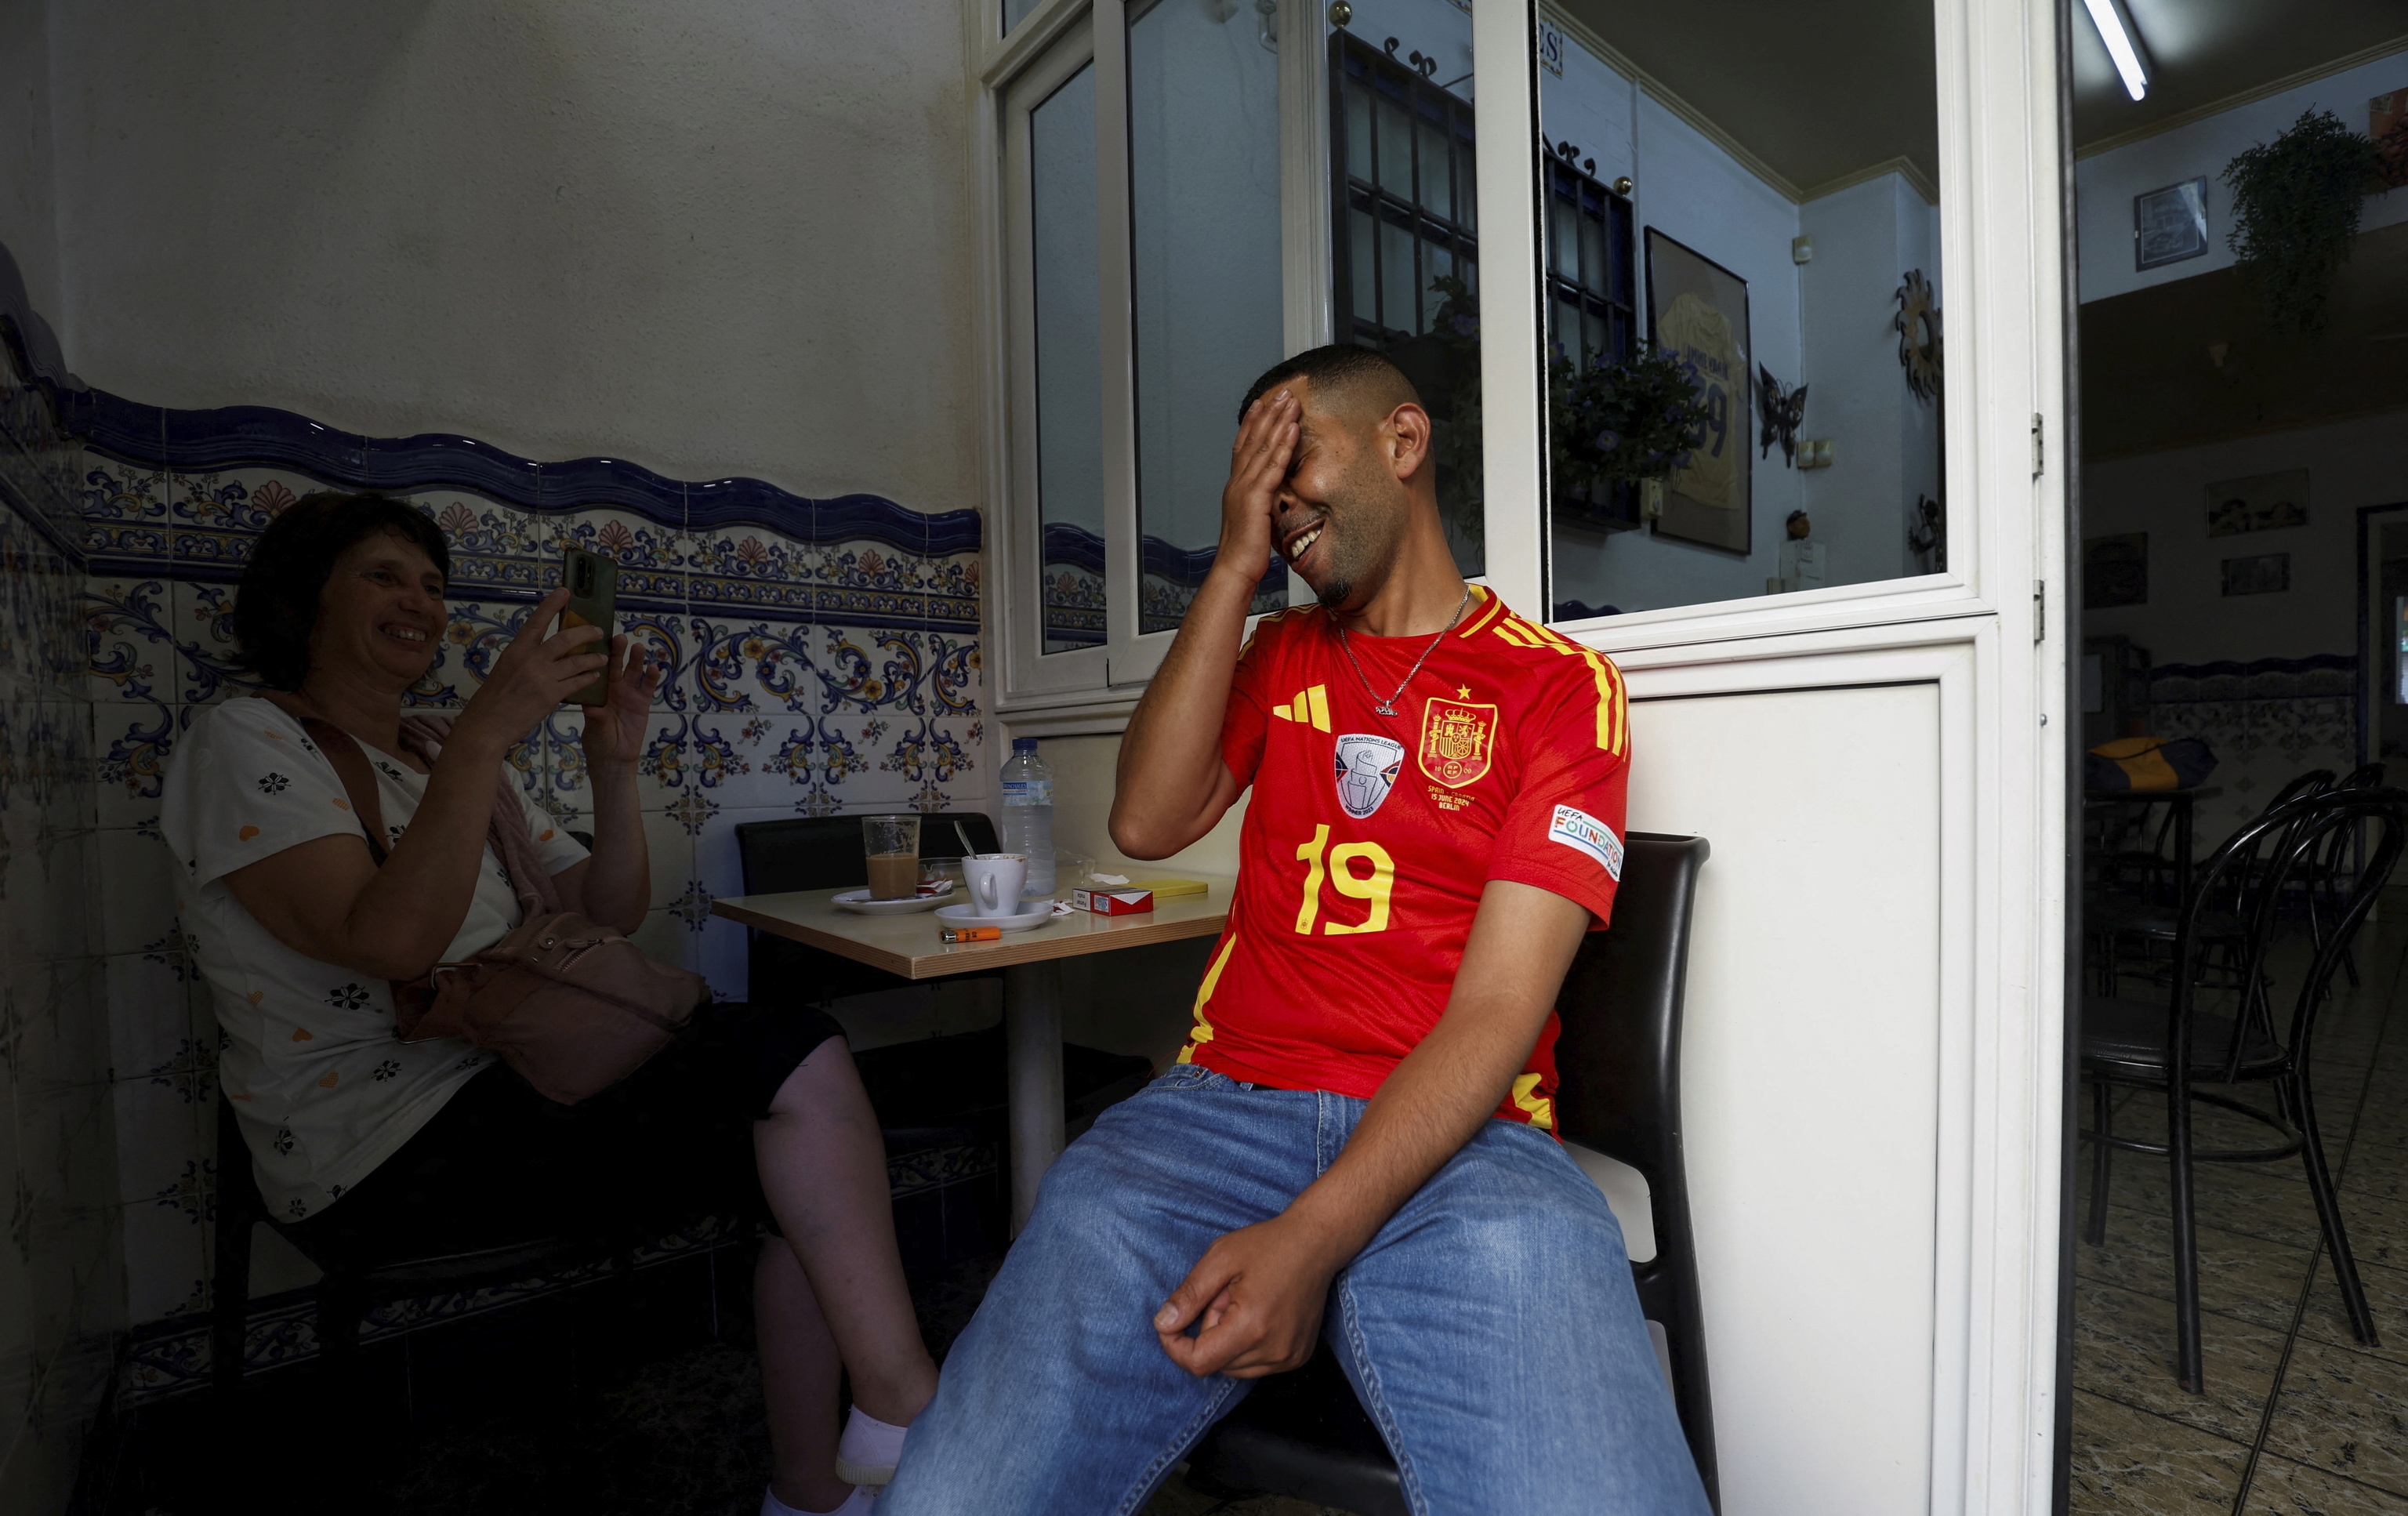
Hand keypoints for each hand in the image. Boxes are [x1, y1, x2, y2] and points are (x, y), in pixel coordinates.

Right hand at [450, 589, 607, 755]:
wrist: (487, 724)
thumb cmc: (494, 699)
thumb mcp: (505, 669)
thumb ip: (525, 659)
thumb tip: (546, 653)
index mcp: (516, 649)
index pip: (537, 621)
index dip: (552, 605)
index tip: (565, 591)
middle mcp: (530, 658)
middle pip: (565, 638)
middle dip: (586, 632)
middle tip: (598, 631)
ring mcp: (542, 676)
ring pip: (577, 661)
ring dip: (593, 658)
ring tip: (602, 657)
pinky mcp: (551, 694)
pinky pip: (577, 682)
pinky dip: (588, 678)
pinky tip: (595, 677)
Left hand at [577, 633, 664, 769]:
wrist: (615, 758)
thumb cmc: (599, 742)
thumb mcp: (594, 729)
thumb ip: (596, 716)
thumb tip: (590, 706)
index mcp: (597, 691)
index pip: (597, 669)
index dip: (597, 655)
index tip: (596, 641)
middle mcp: (612, 689)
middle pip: (616, 666)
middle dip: (618, 652)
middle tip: (619, 638)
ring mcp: (628, 694)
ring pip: (633, 672)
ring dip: (636, 659)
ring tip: (638, 647)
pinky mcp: (643, 702)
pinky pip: (648, 687)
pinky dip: (651, 677)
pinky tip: (653, 667)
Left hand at [1154, 1213, 1341, 1378]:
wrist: (1316, 1243)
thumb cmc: (1268, 1245)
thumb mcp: (1219, 1259)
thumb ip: (1188, 1296)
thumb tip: (1162, 1325)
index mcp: (1252, 1328)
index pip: (1199, 1362)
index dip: (1176, 1347)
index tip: (1171, 1324)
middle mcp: (1274, 1351)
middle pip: (1216, 1363)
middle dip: (1208, 1333)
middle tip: (1224, 1295)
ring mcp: (1289, 1358)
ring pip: (1234, 1367)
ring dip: (1227, 1340)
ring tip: (1243, 1303)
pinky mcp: (1297, 1357)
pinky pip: (1256, 1365)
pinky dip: (1246, 1346)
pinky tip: (1258, 1314)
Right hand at [1216, 388, 1298, 583]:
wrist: (1234, 569)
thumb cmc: (1246, 551)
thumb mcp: (1254, 520)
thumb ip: (1261, 502)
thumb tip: (1272, 497)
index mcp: (1236, 487)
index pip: (1243, 447)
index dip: (1252, 423)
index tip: (1262, 404)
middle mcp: (1237, 482)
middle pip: (1253, 440)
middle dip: (1268, 414)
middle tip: (1282, 392)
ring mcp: (1244, 488)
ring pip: (1262, 447)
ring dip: (1278, 422)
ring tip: (1291, 402)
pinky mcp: (1255, 498)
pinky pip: (1272, 466)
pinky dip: (1283, 445)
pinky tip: (1292, 428)